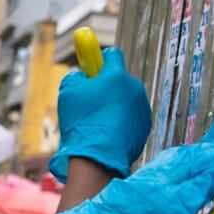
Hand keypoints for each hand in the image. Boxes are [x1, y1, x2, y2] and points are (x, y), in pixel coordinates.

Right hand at [49, 48, 152, 182]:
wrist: (98, 158)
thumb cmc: (82, 123)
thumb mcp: (68, 92)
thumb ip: (76, 77)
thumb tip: (82, 76)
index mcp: (117, 75)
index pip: (113, 55)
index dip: (100, 60)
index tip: (92, 68)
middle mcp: (134, 88)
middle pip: (120, 79)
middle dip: (108, 86)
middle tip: (91, 101)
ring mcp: (142, 108)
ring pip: (126, 100)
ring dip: (114, 105)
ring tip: (98, 123)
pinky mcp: (145, 126)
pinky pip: (131, 117)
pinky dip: (121, 122)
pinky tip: (107, 134)